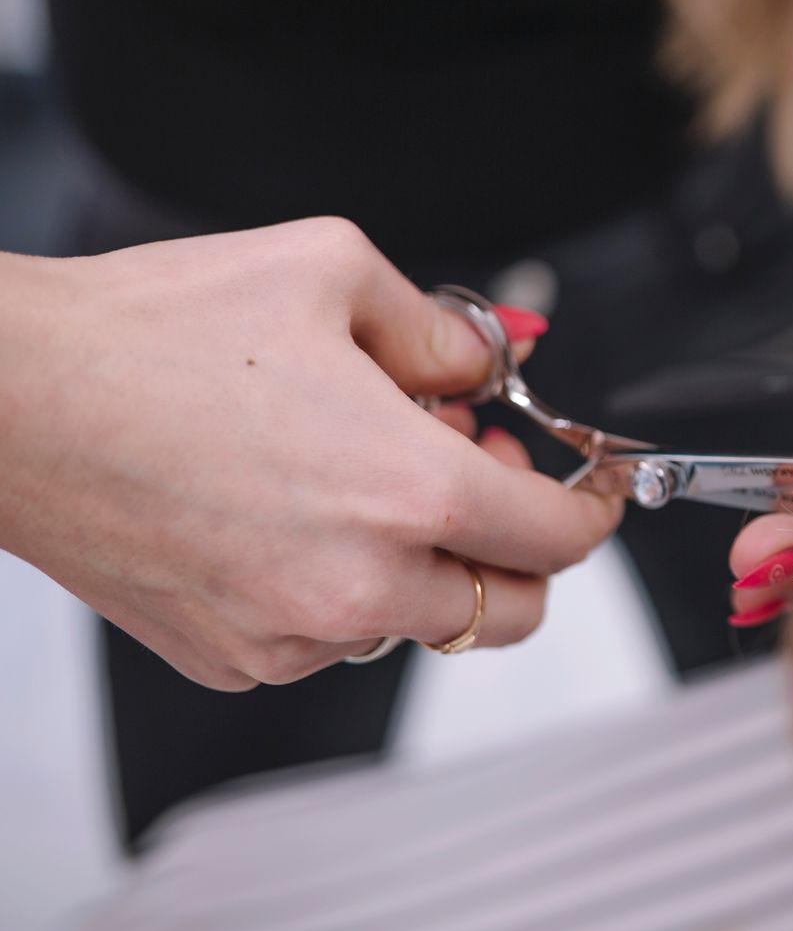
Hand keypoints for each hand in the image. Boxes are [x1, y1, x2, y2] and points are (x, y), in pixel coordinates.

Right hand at [0, 218, 623, 689]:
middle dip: (520, 548)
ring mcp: (290, 634)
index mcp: (407, 492)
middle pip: (508, 609)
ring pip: (416, 622)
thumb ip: (441, 331)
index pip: (557, 537)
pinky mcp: (231, 657)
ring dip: (423, 560)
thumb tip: (486, 364)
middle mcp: (358, 584)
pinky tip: (298, 509)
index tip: (596, 489)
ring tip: (364, 470)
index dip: (594, 508)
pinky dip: (344, 586)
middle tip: (482, 471)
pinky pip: (330, 637)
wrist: (5, 399)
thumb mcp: (332, 272)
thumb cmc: (148, 333)